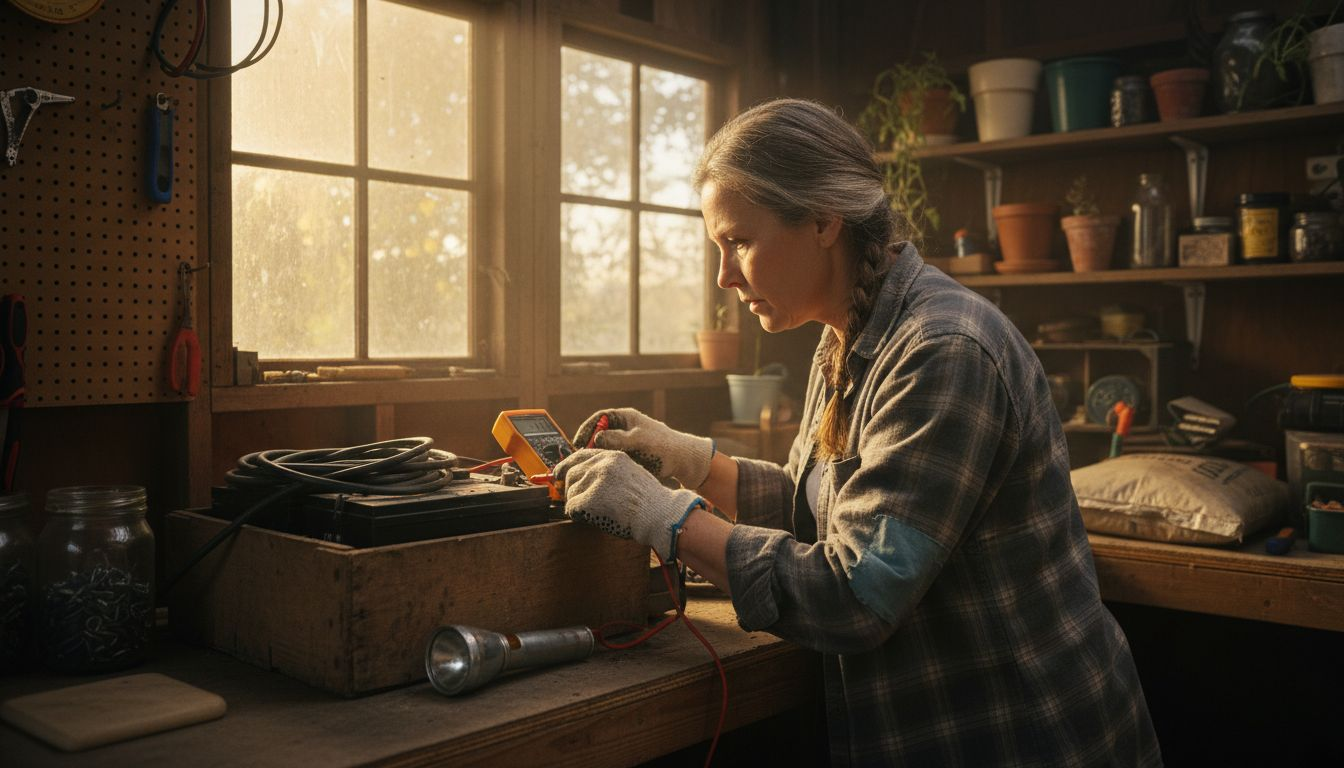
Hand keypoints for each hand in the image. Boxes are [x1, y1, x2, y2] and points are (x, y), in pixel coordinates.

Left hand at [554, 448, 702, 561]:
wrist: (659, 514)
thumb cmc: (649, 501)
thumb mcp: (629, 474)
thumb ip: (608, 472)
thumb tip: (583, 477)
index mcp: (612, 456)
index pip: (580, 455)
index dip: (566, 466)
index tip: (557, 473)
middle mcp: (603, 464)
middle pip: (570, 474)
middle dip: (572, 489)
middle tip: (581, 502)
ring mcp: (596, 480)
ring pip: (570, 492)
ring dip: (578, 504)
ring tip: (597, 511)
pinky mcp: (591, 498)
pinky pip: (572, 508)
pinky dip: (578, 516)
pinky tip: (593, 518)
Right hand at [573, 408, 714, 488]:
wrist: (684, 461)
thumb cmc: (663, 446)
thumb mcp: (638, 440)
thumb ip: (616, 439)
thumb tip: (595, 439)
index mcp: (626, 417)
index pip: (599, 418)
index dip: (586, 429)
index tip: (578, 443)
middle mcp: (625, 428)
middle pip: (600, 434)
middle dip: (590, 446)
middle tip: (582, 459)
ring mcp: (628, 443)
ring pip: (606, 449)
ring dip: (599, 457)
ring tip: (592, 467)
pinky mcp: (632, 456)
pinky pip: (615, 459)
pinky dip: (609, 465)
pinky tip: (605, 473)